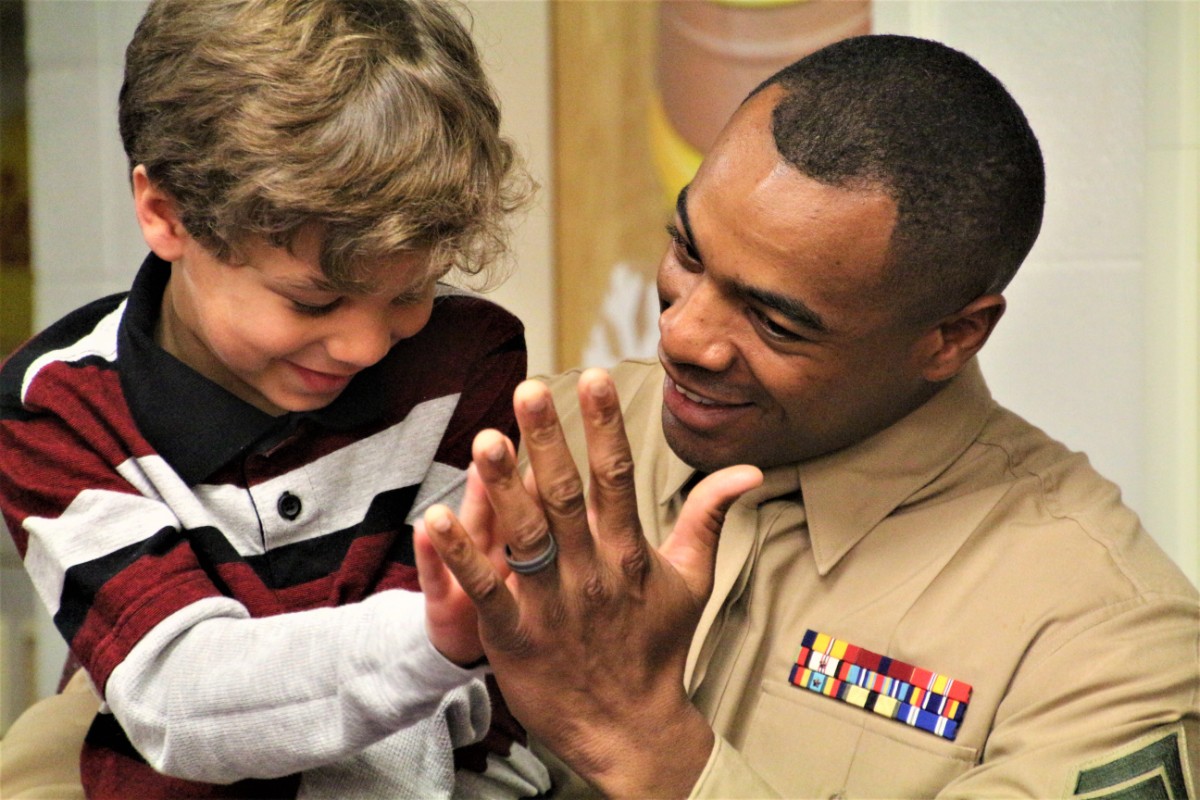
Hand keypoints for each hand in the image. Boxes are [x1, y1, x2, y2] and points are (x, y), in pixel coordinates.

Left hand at [422, 368, 761, 796]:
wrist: (630, 728)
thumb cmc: (656, 647)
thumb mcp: (692, 579)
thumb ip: (709, 516)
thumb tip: (749, 471)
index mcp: (628, 552)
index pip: (617, 477)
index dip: (605, 425)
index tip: (594, 377)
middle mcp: (591, 570)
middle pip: (567, 496)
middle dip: (548, 441)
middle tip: (529, 389)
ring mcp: (553, 603)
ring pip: (526, 536)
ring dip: (503, 488)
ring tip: (484, 439)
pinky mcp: (517, 635)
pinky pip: (487, 590)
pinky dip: (462, 557)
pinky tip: (437, 519)